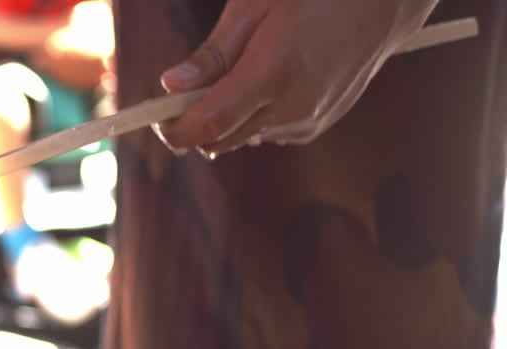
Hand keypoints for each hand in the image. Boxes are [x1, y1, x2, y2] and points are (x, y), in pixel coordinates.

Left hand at [154, 0, 437, 155]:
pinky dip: (254, 117)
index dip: (173, 129)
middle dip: (194, 123)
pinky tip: (270, 81)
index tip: (157, 116)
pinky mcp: (317, 126)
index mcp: (271, 74)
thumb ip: (212, 54)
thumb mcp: (255, 6)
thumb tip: (170, 86)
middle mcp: (291, 107)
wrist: (385, 3)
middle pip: (217, 141)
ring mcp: (307, 121)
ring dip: (226, 118)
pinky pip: (266, 133)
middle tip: (192, 88)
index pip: (206, 126)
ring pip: (240, 138)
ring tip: (242, 72)